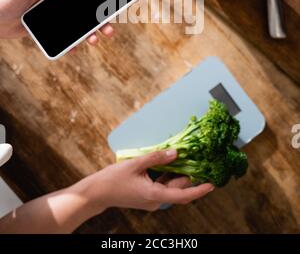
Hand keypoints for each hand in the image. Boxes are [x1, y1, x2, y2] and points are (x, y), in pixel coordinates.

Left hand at [0, 0, 112, 41]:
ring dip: (90, 33)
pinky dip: (71, 44)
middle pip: (84, 9)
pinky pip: (64, 38)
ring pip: (77, 25)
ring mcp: (54, 17)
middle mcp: (57, 2)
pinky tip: (74, 48)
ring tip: (95, 41)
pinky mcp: (48, 31)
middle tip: (110, 27)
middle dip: (100, 18)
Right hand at [80, 150, 213, 213]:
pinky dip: (168, 176)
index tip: (212, 185)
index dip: (199, 190)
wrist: (97, 192)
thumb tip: (176, 152)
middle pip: (178, 189)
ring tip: (186, 160)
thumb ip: (157, 157)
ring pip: (170, 187)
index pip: (182, 195)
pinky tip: (170, 163)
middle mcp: (155, 200)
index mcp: (154, 195)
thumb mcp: (136, 164)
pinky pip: (162, 186)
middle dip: (189, 176)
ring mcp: (151, 199)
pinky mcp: (146, 196)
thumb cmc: (114, 179)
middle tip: (200, 161)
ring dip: (178, 175)